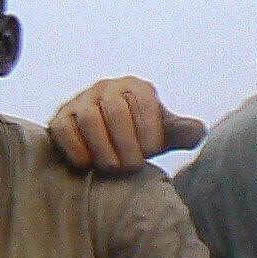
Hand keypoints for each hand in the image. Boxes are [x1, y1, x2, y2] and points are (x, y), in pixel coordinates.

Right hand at [48, 77, 206, 172]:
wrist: (106, 146)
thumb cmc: (139, 138)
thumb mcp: (163, 135)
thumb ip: (181, 132)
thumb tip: (197, 131)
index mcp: (135, 87)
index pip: (143, 101)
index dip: (148, 129)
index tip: (152, 152)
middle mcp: (106, 88)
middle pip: (115, 111)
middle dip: (125, 142)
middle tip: (132, 168)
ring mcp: (80, 101)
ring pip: (88, 119)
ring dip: (102, 148)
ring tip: (112, 169)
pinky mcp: (59, 119)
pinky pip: (63, 129)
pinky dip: (76, 149)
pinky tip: (87, 166)